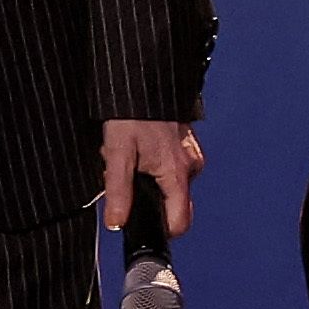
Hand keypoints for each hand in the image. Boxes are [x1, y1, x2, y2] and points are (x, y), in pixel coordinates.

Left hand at [102, 119, 201, 237]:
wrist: (143, 78)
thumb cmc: (130, 113)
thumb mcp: (117, 152)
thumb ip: (118, 191)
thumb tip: (117, 224)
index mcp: (177, 174)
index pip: (179, 222)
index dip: (160, 229)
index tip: (139, 224)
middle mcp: (191, 166)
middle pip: (176, 204)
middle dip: (152, 200)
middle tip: (128, 179)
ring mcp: (192, 153)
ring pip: (173, 183)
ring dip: (152, 179)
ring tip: (130, 157)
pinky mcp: (187, 142)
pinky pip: (174, 164)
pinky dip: (156, 163)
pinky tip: (140, 147)